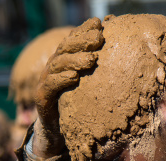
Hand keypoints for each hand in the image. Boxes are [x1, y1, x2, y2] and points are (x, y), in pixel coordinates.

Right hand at [32, 18, 103, 158]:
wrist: (57, 130)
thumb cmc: (77, 105)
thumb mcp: (89, 86)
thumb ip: (97, 71)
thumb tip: (123, 56)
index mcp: (64, 61)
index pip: (72, 40)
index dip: (84, 30)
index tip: (100, 24)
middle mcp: (53, 67)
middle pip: (65, 48)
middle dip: (82, 41)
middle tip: (99, 38)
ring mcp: (45, 81)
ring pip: (59, 65)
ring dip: (76, 60)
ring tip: (92, 59)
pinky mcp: (42, 97)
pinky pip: (50, 85)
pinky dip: (61, 79)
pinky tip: (74, 77)